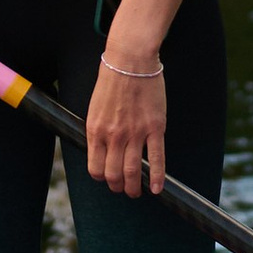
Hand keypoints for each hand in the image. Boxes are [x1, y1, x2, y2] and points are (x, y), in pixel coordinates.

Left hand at [87, 49, 165, 198]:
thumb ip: (98, 131)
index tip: (107, 179)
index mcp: (96, 131)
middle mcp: (114, 136)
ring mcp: (135, 133)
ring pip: (134, 172)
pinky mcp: (155, 128)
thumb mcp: (95, 108)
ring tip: (137, 191)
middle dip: (118, 187)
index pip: (96, 168)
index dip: (102, 178)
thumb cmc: (112, 81)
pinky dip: (157, 178)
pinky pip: (157, 159)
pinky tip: (157, 188)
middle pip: (114, 175)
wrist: (130, 61)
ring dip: (134, 188)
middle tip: (123, 189)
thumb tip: (101, 151)